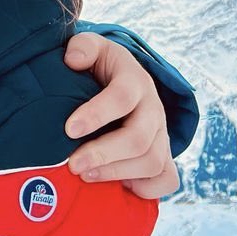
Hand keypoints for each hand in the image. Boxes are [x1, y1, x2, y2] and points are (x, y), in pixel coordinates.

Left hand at [62, 32, 178, 197]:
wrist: (124, 79)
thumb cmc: (101, 65)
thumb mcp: (92, 47)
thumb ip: (82, 46)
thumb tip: (73, 60)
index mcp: (134, 80)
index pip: (121, 97)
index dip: (96, 115)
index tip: (69, 130)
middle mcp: (153, 108)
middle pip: (138, 138)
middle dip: (103, 155)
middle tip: (73, 165)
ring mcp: (161, 133)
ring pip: (152, 162)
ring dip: (117, 173)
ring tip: (84, 174)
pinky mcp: (164, 154)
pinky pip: (167, 179)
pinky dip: (146, 189)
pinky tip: (118, 186)